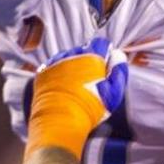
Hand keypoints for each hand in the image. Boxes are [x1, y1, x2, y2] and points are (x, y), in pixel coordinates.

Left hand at [25, 37, 127, 157]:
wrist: (60, 121)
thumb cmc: (89, 109)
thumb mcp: (113, 94)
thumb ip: (119, 72)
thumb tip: (119, 57)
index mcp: (91, 58)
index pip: (101, 42)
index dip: (105, 51)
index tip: (105, 62)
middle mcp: (72, 56)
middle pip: (83, 48)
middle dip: (89, 58)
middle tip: (91, 76)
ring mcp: (55, 63)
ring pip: (67, 55)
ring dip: (73, 63)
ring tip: (76, 80)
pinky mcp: (43, 72)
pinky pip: (53, 64)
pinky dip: (59, 69)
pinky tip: (64, 82)